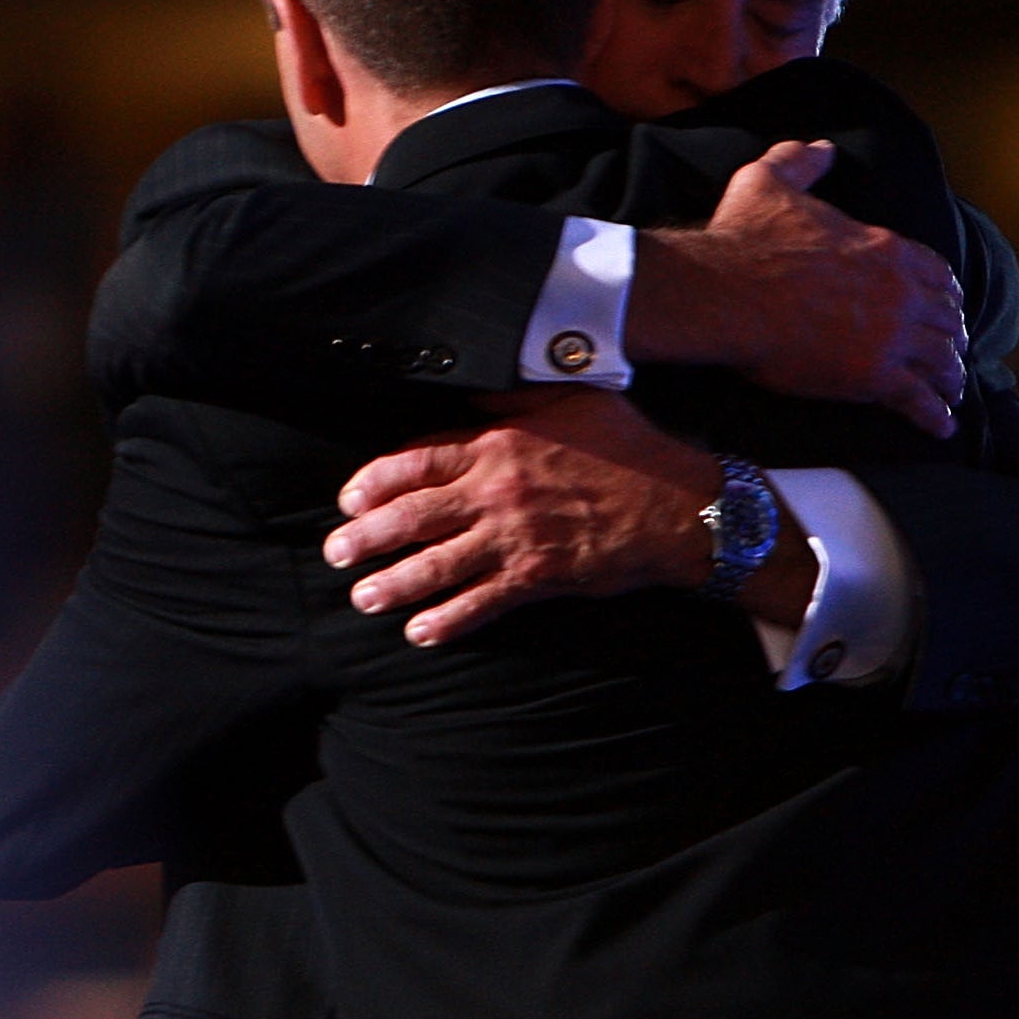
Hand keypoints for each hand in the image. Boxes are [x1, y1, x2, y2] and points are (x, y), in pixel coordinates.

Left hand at [323, 387, 748, 646]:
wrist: (681, 506)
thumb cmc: (627, 448)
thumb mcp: (569, 400)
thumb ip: (512, 395)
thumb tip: (470, 385)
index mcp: (498, 443)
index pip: (418, 460)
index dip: (376, 481)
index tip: (349, 499)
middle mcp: (497, 490)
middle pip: (414, 515)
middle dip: (368, 538)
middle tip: (336, 553)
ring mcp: (515, 536)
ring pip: (438, 564)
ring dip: (395, 584)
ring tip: (363, 599)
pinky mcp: (538, 576)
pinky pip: (481, 602)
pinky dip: (448, 621)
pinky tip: (420, 633)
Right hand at [629, 140, 966, 437]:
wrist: (723, 292)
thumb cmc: (742, 239)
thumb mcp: (768, 181)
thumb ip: (798, 160)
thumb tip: (819, 148)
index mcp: (884, 247)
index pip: (937, 271)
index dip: (944, 292)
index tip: (943, 305)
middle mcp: (899, 291)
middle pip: (945, 318)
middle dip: (950, 335)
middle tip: (948, 352)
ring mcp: (890, 336)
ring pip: (940, 359)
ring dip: (949, 376)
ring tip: (949, 391)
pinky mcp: (871, 376)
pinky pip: (918, 400)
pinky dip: (934, 414)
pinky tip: (941, 426)